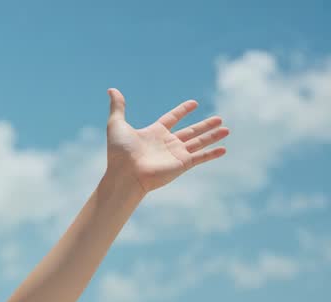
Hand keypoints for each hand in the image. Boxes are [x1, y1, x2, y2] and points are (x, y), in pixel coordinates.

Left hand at [105, 88, 228, 193]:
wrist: (125, 175)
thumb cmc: (119, 152)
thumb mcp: (117, 124)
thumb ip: (118, 107)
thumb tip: (112, 90)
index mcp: (154, 133)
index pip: (171, 119)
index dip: (182, 111)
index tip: (194, 103)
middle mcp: (166, 143)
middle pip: (190, 131)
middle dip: (205, 125)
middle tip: (219, 118)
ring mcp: (175, 154)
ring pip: (199, 142)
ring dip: (213, 136)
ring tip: (226, 129)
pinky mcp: (182, 164)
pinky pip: (201, 157)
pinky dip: (212, 153)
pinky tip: (224, 149)